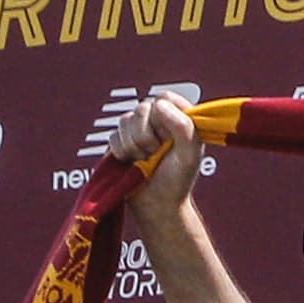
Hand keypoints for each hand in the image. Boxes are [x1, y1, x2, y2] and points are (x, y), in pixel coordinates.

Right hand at [109, 92, 203, 212]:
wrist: (155, 204)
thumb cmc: (176, 181)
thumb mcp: (190, 155)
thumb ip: (183, 127)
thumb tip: (159, 104)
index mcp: (179, 121)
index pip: (165, 97)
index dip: (164, 115)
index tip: (170, 137)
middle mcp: (158, 122)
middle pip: (142, 108)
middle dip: (148, 135)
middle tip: (157, 153)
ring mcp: (137, 130)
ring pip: (125, 120)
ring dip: (135, 145)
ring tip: (146, 160)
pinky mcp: (120, 141)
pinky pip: (113, 136)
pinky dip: (123, 152)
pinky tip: (133, 163)